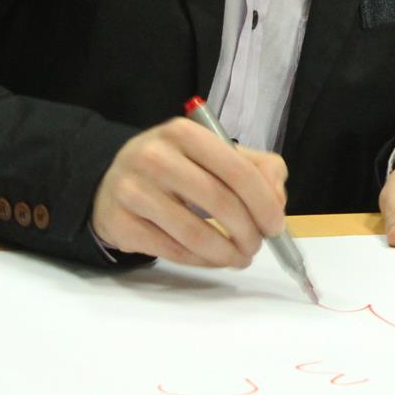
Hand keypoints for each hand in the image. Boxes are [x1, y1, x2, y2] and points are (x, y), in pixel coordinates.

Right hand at [91, 117, 288, 267]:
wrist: (118, 179)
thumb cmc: (179, 166)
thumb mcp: (218, 153)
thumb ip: (259, 168)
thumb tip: (276, 201)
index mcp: (184, 133)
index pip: (237, 170)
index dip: (264, 203)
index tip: (275, 227)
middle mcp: (154, 156)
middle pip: (218, 202)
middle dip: (247, 232)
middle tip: (256, 246)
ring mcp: (132, 190)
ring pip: (194, 233)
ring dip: (225, 253)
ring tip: (239, 258)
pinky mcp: (119, 222)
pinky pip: (170, 250)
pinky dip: (199, 261)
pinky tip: (212, 259)